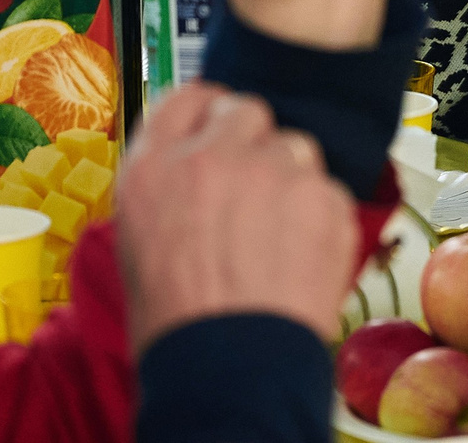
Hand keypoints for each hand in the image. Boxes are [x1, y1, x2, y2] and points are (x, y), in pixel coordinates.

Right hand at [115, 82, 360, 355]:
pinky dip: (320, 217)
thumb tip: (196, 165)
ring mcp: (273, 171)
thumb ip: (170, 185)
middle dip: (253, 144)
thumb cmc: (179, 322)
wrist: (228, 369)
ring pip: (295, 147)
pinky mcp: (324, 196)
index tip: (219, 129)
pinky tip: (300, 258)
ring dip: (290, 179)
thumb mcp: (139, 242)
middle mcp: (213, 156)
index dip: (208, 115)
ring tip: (274, 239)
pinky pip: (328, 189)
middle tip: (253, 192)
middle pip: (247, 111)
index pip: (189, 97)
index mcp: (153, 167)